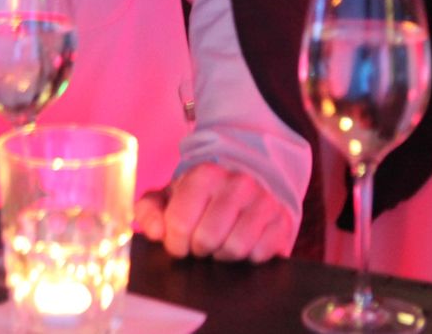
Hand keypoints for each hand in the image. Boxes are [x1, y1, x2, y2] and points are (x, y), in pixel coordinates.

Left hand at [135, 163, 295, 262]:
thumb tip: (156, 232)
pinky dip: (247, 257)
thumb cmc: (200, 199)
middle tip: (200, 242)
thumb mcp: (168, 198)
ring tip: (220, 243)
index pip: (179, 224)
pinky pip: (259, 255)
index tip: (178, 242)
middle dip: (198, 249)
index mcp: (204, 174)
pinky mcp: (282, 222)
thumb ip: (149, 211)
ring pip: (234, 249)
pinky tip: (242, 244)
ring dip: (222, 255)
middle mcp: (237, 183)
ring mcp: (263, 201)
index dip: (175, 242)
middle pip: (206, 239)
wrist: (244, 189)